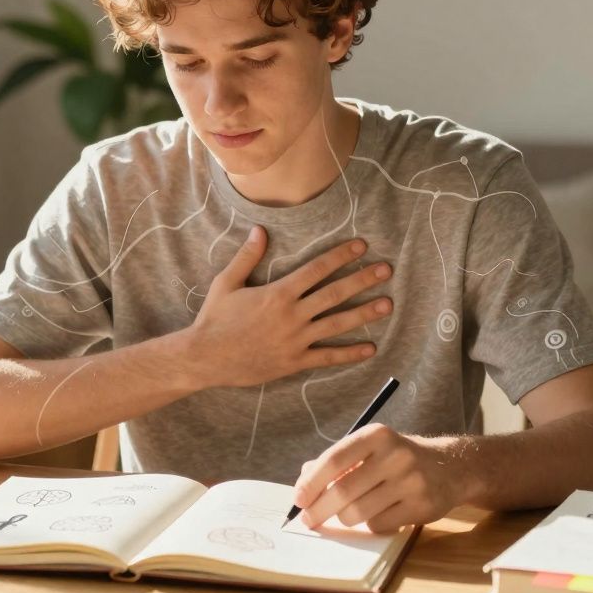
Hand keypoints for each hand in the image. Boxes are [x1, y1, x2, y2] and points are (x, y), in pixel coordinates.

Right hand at [183, 226, 392, 388]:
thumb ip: (247, 256)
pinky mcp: (294, 362)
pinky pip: (327, 357)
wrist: (205, 358)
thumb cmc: (215, 318)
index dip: (341, 256)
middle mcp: (292, 315)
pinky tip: (369, 348)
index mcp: (278, 293)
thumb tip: (260, 230)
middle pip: (335, 293)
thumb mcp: (227, 283)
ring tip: (387, 305)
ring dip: (364, 313)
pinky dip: (349, 353)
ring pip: (337, 324)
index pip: (317, 269)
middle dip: (362, 280)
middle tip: (386, 270)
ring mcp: (295, 340)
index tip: (362, 246)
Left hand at [292, 425, 465, 532]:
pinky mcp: (423, 506)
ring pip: (359, 512)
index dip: (312, 482)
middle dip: (320, 509)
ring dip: (345, 518)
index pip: (334, 459)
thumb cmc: (395, 458)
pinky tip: (377, 513)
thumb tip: (304, 482)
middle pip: (344, 490)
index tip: (298, 500)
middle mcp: (395, 455)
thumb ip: (335, 461)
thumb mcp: (368, 448)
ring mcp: (411, 481)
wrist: (449, 467)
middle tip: (309, 520)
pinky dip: (370, 524)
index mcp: (376, 435)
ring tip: (347, 514)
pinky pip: (379, 524)